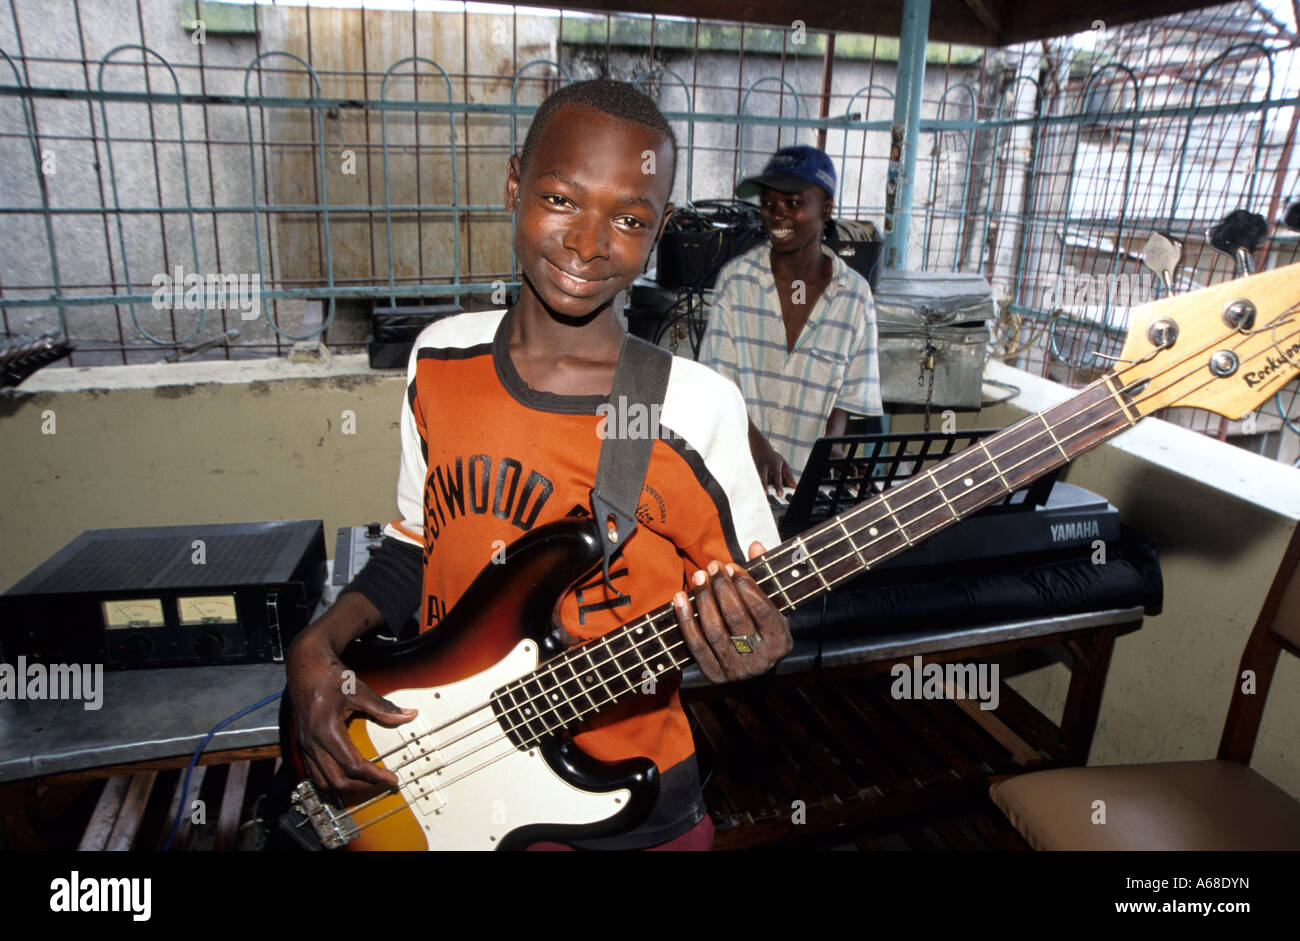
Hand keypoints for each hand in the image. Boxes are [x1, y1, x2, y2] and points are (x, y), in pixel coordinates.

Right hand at [285, 628, 416, 797]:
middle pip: (337, 782)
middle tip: (383, 782)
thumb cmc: (330, 676)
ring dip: (346, 787)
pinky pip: (315, 773)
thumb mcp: (359, 690)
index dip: (375, 776)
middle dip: (362, 787)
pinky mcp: (303, 744)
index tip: (392, 778)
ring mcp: (305, 746)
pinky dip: (332, 779)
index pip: (353, 765)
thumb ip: (383, 708)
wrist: (306, 666)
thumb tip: (409, 715)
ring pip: (323, 782)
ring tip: (368, 781)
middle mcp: (313, 743)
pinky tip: (348, 774)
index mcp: (327, 731)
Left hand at [671, 542, 791, 683]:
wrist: (751, 666)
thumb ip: (765, 574)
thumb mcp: (771, 604)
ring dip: (703, 600)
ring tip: (698, 577)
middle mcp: (761, 661)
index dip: (746, 585)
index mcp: (781, 643)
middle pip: (736, 618)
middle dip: (722, 588)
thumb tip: (755, 546)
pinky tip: (679, 598)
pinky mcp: (714, 675)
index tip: (732, 567)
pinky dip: (686, 619)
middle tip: (713, 566)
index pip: (763, 610)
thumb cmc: (760, 627)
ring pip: (715, 630)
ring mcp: (736, 671)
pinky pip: (695, 644)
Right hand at [749, 425, 796, 491]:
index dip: (778, 485)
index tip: (780, 494)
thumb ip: (788, 476)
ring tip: (759, 496)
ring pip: (755, 478)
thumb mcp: (783, 464)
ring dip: (757, 487)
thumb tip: (794, 487)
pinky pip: (752, 479)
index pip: (777, 476)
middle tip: (767, 495)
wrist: (759, 448)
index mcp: (774, 464)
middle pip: (763, 477)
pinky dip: (754, 486)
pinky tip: (754, 493)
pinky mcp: (751, 471)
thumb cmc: (773, 458)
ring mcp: (755, 469)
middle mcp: (764, 466)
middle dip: (764, 486)